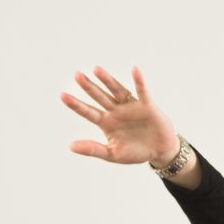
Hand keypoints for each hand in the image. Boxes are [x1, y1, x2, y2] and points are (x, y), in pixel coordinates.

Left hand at [62, 67, 179, 166]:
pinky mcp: (147, 105)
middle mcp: (116, 111)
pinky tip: (134, 70)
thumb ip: (93, 149)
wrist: (159, 152)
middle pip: (100, 96)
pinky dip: (139, 82)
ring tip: (96, 70)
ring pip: (117, 91)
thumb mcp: (113, 154)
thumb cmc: (136, 152)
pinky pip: (142, 92)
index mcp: (106, 122)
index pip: (88, 112)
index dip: (76, 105)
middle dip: (89, 87)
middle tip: (77, 75)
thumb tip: (71, 146)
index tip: (63, 96)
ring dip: (108, 80)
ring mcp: (131, 106)